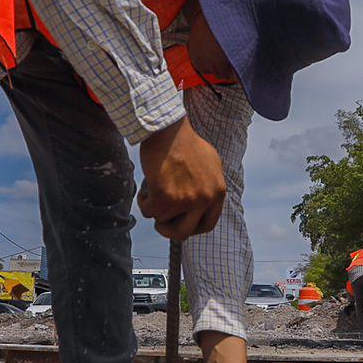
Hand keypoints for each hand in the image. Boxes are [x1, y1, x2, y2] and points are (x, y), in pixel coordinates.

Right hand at [139, 118, 225, 240]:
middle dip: (169, 229)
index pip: (207, 225)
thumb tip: (200, 205)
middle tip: (160, 220)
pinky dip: (143, 202)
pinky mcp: (165, 197)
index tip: (180, 222)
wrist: (169, 129)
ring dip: (154, 207)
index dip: (191, 227)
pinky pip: (149, 212)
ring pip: (162, 219)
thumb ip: (208, 187)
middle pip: (184, 232)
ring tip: (153, 188)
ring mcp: (186, 200)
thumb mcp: (210, 165)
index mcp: (218, 193)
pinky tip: (146, 187)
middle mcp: (204, 199)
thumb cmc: (186, 142)